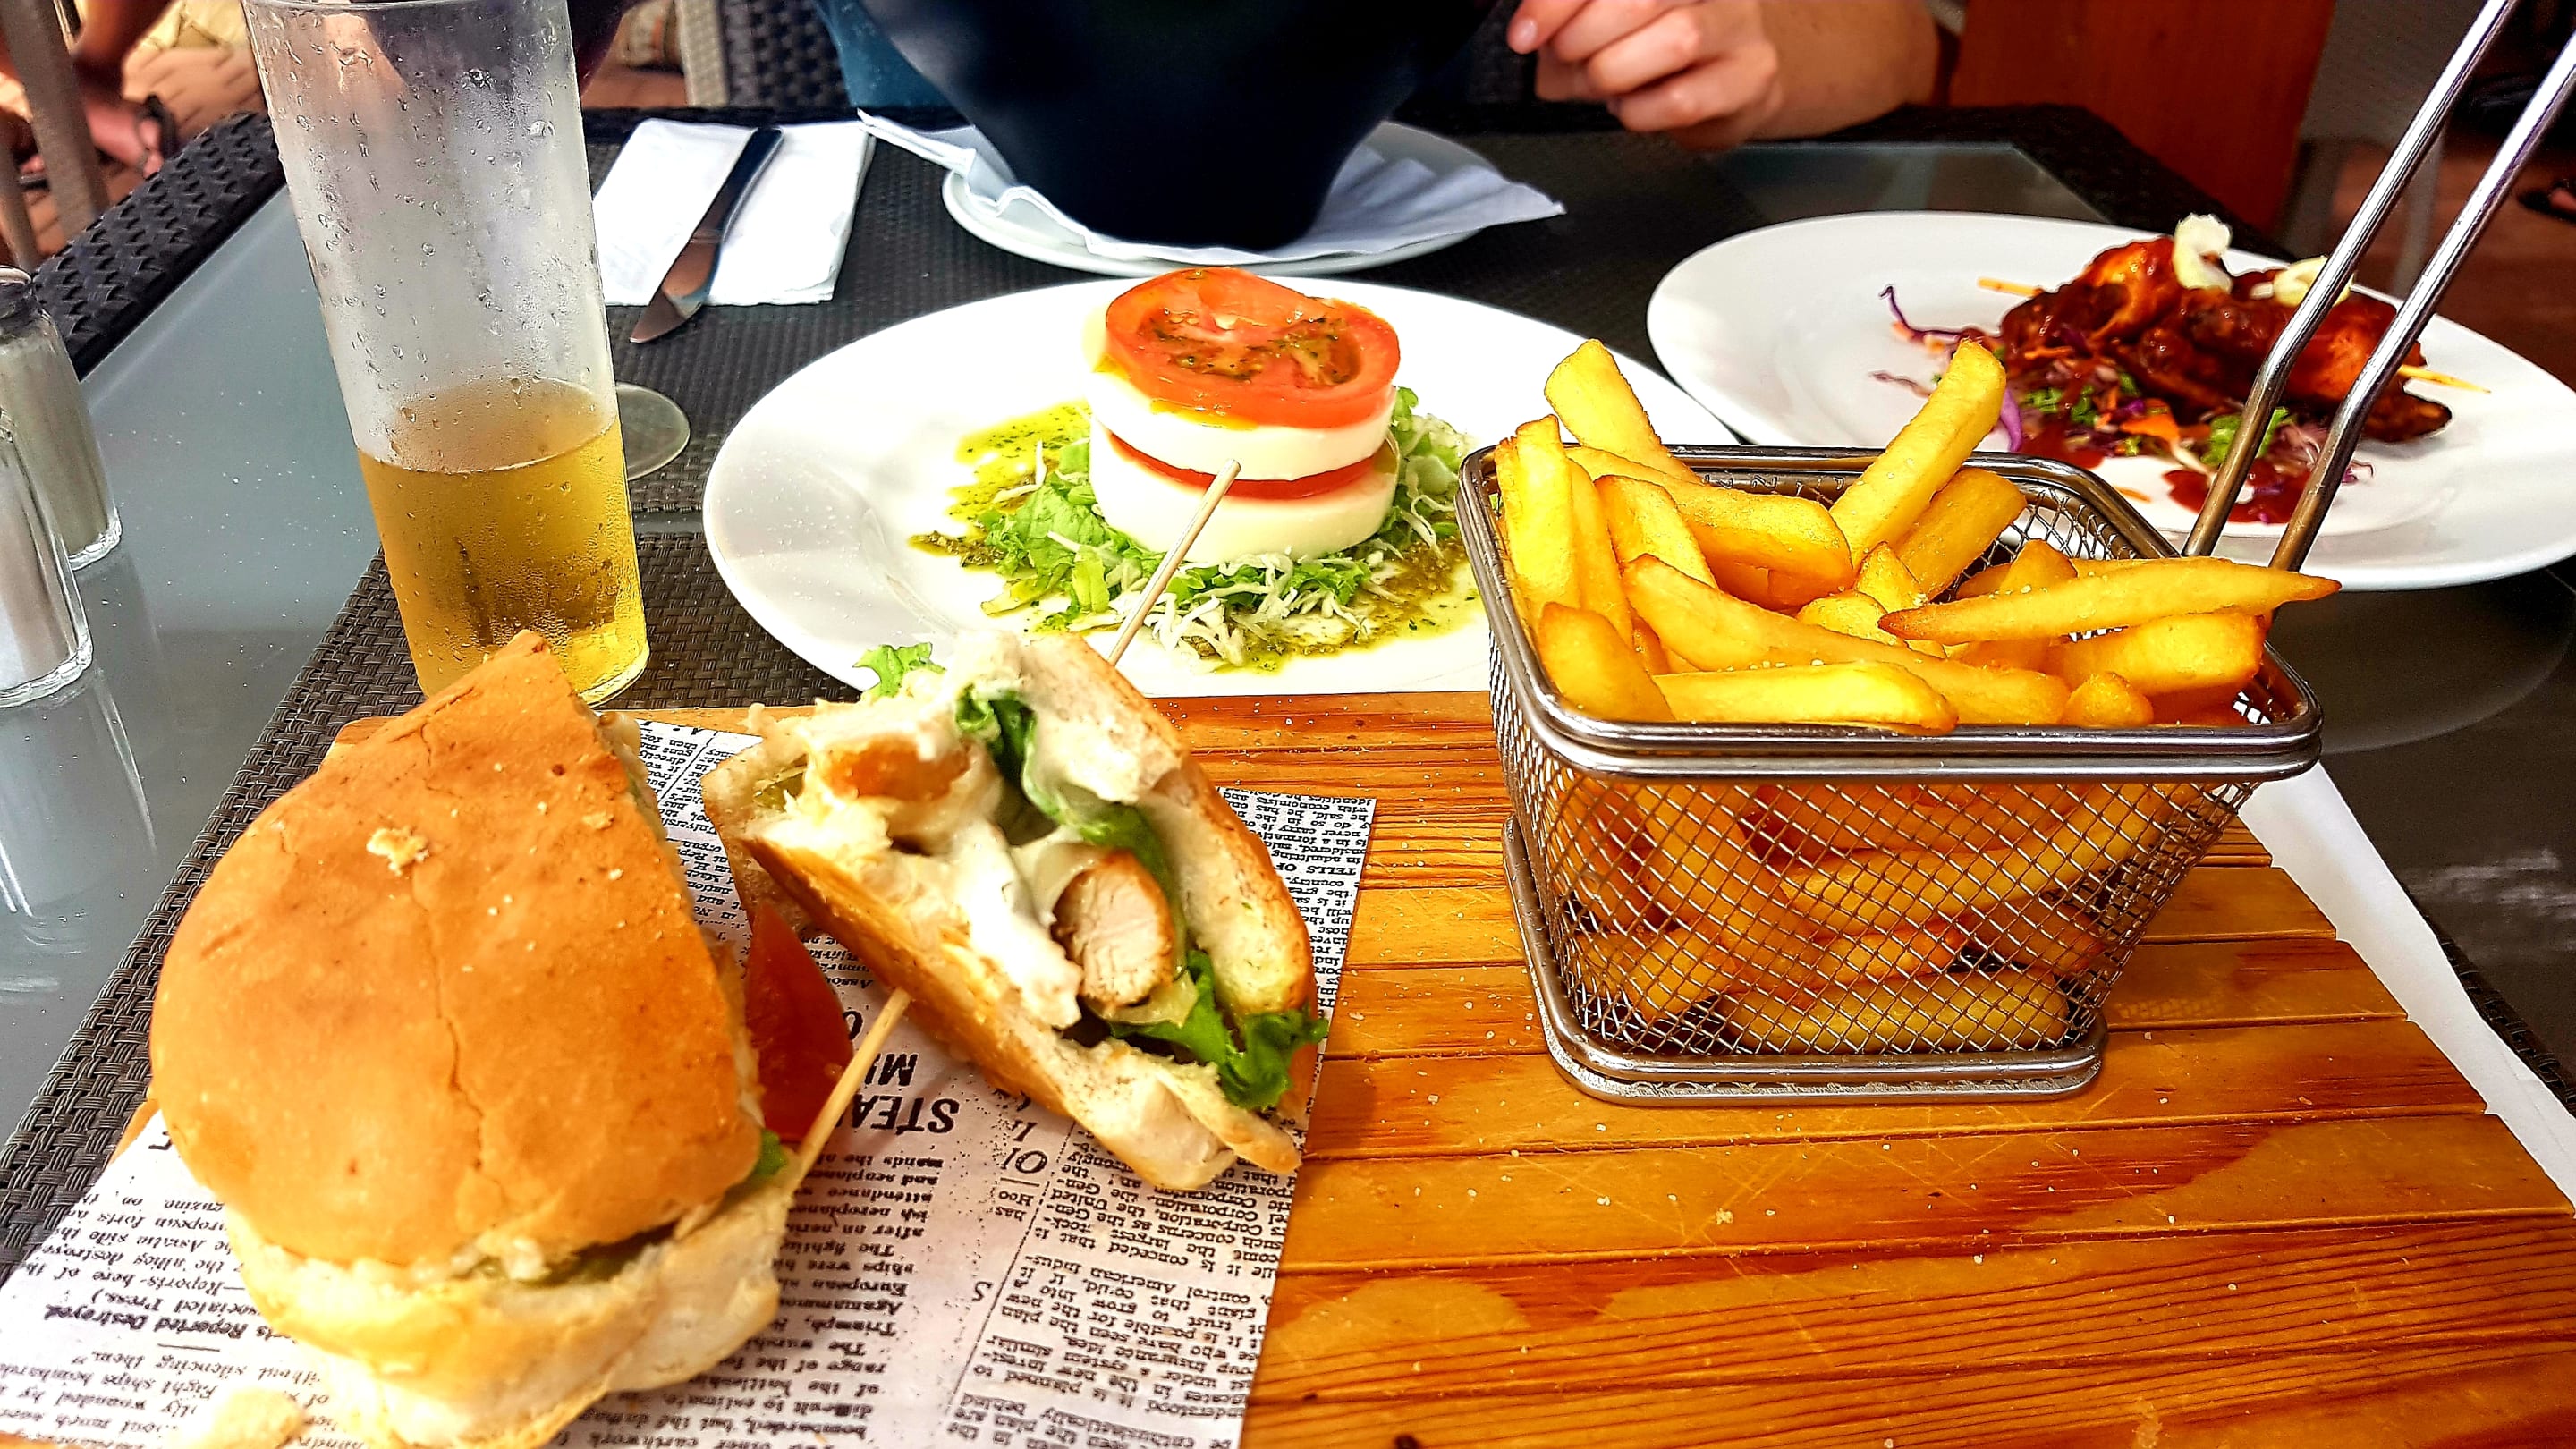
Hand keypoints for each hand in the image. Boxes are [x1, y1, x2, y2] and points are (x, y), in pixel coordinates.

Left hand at [1507, 0, 1785, 149]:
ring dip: (1617, 73)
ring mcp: (1739, 25)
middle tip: (1569, 61)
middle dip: (1583, 39)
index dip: (1555, 2)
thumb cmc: (1654, 47)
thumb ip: (1563, 20)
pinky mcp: (1751, 77)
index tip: (1524, 35)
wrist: (1730, 82)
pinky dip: (1641, 111)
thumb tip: (1530, 33)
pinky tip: (1632, 107)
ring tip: (1604, 84)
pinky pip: (1685, 98)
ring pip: (1677, 41)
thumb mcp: (1599, 22)